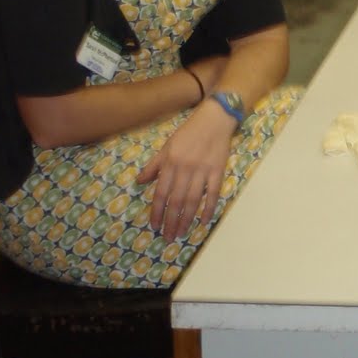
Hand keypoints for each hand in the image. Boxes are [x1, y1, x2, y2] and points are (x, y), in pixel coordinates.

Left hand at [136, 104, 235, 241]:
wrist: (214, 119)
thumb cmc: (189, 132)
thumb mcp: (166, 146)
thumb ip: (154, 166)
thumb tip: (139, 182)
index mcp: (170, 163)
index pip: (161, 193)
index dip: (157, 212)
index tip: (155, 226)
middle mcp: (184, 169)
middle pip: (176, 201)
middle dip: (171, 222)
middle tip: (168, 238)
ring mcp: (202, 171)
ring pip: (193, 200)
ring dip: (187, 219)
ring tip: (182, 234)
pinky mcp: (218, 171)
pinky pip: (213, 194)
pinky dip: (209, 208)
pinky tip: (204, 221)